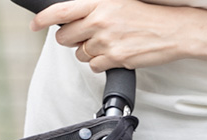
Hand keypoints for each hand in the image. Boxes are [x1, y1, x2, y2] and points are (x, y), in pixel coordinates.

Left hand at [31, 0, 188, 72]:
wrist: (172, 30)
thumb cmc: (146, 16)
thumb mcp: (119, 3)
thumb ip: (95, 10)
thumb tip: (75, 20)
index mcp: (100, 2)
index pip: (62, 11)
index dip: (43, 19)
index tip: (34, 25)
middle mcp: (100, 20)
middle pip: (65, 37)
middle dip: (70, 40)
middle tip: (85, 36)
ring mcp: (105, 41)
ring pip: (79, 54)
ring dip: (89, 52)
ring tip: (109, 43)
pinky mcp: (113, 59)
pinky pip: (93, 66)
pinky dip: (101, 63)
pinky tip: (115, 53)